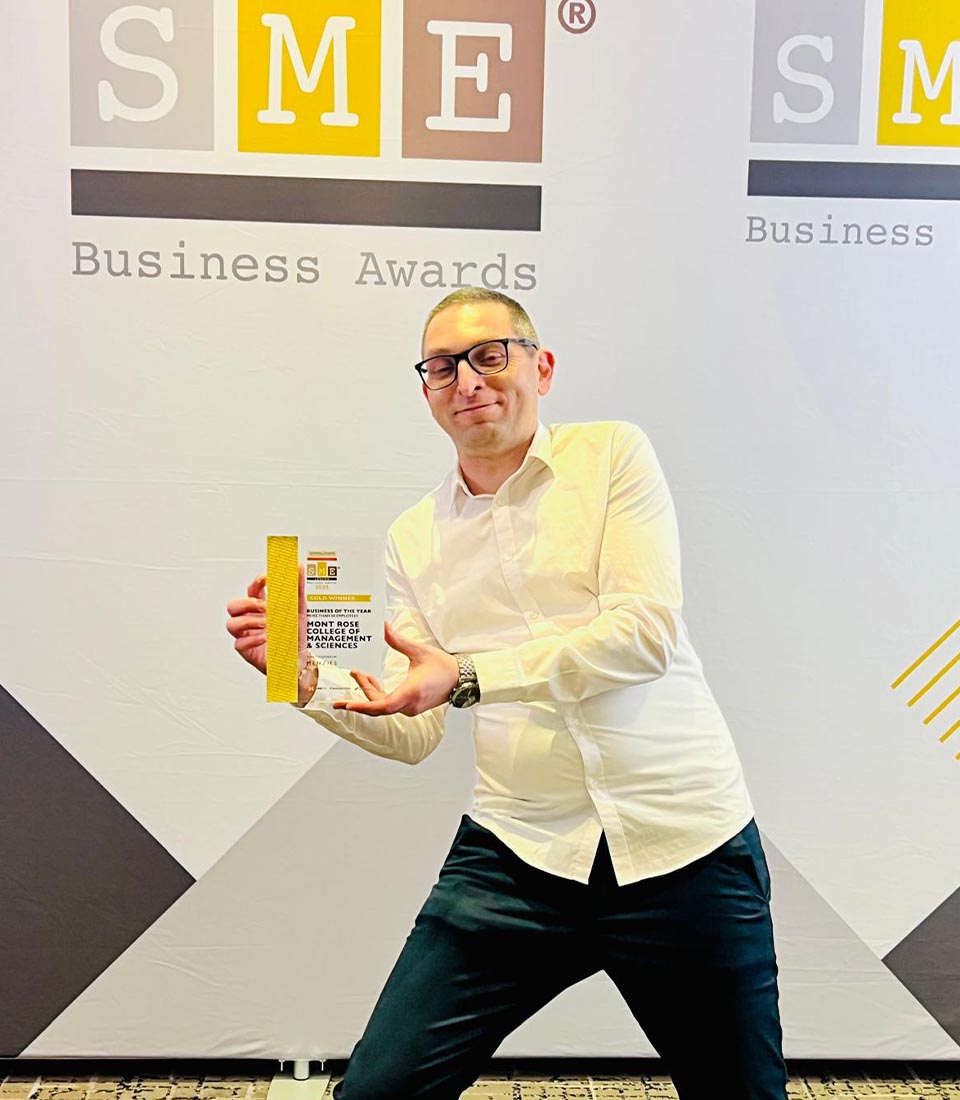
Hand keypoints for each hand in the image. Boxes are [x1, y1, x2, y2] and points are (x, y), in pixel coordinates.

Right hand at [226, 566, 307, 675]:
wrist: (299, 659)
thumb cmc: (295, 635)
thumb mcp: (299, 609)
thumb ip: (297, 587)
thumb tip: (297, 566)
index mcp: (261, 607)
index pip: (251, 590)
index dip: (255, 583)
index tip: (265, 579)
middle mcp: (251, 619)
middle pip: (233, 606)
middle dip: (246, 603)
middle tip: (263, 606)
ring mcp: (247, 635)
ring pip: (232, 624)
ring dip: (248, 621)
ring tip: (266, 624)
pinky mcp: (246, 650)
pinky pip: (239, 643)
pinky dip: (252, 640)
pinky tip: (265, 638)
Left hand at [334, 621, 458, 716]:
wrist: (461, 678)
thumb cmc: (444, 667)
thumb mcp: (419, 651)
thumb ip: (398, 641)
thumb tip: (385, 628)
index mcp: (410, 693)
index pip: (382, 705)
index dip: (363, 706)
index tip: (348, 705)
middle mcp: (409, 705)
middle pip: (378, 704)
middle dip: (363, 690)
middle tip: (354, 673)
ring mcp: (411, 708)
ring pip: (383, 706)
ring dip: (370, 692)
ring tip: (362, 675)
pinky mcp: (412, 707)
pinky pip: (390, 705)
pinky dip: (379, 696)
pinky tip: (374, 683)